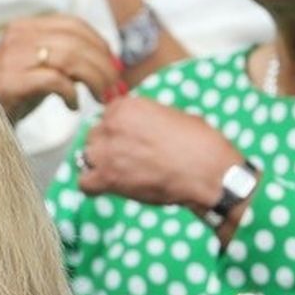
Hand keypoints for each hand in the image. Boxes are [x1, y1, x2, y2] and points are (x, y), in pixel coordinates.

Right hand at [0, 14, 121, 122]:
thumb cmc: (20, 92)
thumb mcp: (45, 67)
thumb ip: (70, 58)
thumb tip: (109, 61)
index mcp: (28, 26)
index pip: (73, 24)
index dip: (100, 44)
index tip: (114, 66)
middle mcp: (19, 35)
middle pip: (76, 42)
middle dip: (103, 66)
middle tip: (114, 89)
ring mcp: (13, 57)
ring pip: (69, 58)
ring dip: (94, 80)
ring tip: (101, 98)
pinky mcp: (11, 81)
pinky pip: (53, 81)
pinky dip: (70, 94)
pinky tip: (73, 106)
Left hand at [78, 96, 244, 210]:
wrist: (209, 172)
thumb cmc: (201, 146)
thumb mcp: (173, 117)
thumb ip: (148, 120)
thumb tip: (145, 130)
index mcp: (127, 106)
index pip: (107, 117)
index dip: (120, 133)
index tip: (132, 143)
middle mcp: (112, 124)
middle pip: (95, 136)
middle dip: (110, 148)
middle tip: (130, 161)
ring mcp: (108, 151)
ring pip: (88, 157)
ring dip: (101, 166)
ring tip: (122, 175)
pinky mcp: (109, 177)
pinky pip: (85, 183)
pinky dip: (95, 187)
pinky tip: (111, 188)